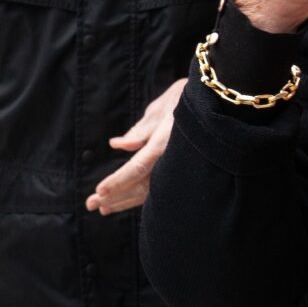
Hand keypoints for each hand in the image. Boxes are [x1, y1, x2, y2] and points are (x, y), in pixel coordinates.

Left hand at [89, 78, 186, 214]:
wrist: (216, 101)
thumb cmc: (186, 98)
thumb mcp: (160, 110)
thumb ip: (140, 131)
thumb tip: (116, 145)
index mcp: (163, 145)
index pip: (136, 169)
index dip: (117, 182)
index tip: (100, 192)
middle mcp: (169, 160)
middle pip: (139, 186)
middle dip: (115, 198)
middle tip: (90, 205)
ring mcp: (175, 166)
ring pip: (147, 189)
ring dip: (124, 199)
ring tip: (102, 208)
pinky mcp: (177, 167)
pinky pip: (156, 184)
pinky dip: (138, 192)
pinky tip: (124, 198)